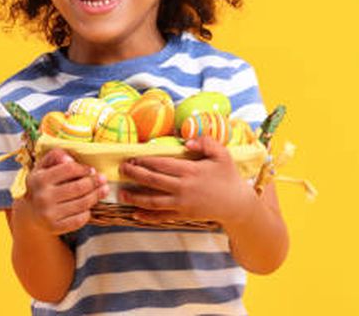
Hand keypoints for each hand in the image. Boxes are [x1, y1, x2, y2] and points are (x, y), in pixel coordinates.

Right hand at [19, 148, 108, 234]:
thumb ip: (55, 156)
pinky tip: (88, 206)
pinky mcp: (55, 227)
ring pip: (82, 204)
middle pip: (78, 187)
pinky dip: (87, 212)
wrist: (30, 212)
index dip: (84, 169)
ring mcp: (48, 214)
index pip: (69, 169)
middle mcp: (42, 197)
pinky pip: (79, 219)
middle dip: (94, 182)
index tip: (92, 170)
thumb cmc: (41, 185)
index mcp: (38, 179)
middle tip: (102, 179)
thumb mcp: (43, 166)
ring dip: (96, 196)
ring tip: (103, 190)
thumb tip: (70, 159)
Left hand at [118, 136, 257, 225]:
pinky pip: (161, 217)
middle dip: (134, 174)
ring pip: (153, 201)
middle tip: (122, 169)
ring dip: (135, 197)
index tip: (132, 156)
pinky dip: (147, 217)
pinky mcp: (183, 216)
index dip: (145, 160)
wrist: (237, 205)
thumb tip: (186, 141)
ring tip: (121, 193)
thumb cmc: (228, 177)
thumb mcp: (222, 154)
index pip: (162, 164)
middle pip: (153, 181)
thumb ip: (206, 142)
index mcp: (190, 171)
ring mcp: (182, 204)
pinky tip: (134, 214)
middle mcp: (183, 188)